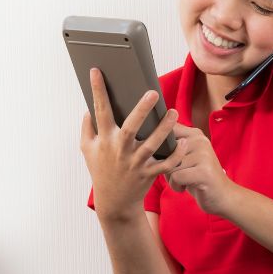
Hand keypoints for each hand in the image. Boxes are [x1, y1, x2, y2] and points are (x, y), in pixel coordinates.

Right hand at [79, 68, 182, 221]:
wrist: (114, 202)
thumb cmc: (101, 171)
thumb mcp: (87, 150)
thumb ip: (86, 129)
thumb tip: (88, 109)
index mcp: (104, 140)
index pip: (100, 111)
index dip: (97, 90)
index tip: (96, 71)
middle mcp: (119, 150)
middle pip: (130, 127)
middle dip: (141, 110)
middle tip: (153, 93)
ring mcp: (134, 163)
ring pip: (151, 144)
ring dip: (164, 129)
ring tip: (174, 113)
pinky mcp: (148, 174)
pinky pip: (164, 164)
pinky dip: (175, 155)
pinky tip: (185, 142)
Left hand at [166, 123, 241, 216]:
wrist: (223, 196)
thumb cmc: (198, 177)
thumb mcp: (186, 158)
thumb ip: (171, 148)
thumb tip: (147, 142)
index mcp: (195, 134)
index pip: (167, 130)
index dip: (159, 145)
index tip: (164, 158)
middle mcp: (200, 141)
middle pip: (165, 151)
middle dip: (166, 167)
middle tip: (178, 174)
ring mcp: (204, 155)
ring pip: (169, 165)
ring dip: (171, 179)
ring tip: (183, 182)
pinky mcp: (204, 171)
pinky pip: (176, 177)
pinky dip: (176, 186)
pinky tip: (185, 188)